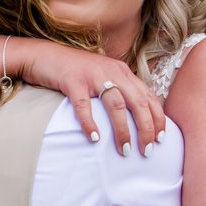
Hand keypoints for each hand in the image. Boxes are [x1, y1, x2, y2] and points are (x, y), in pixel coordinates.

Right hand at [14, 39, 164, 156]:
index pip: (149, 96)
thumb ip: (118, 90)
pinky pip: (84, 106)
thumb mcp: (103, 76)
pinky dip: (91, 123)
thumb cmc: (74, 71)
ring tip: (125, 150)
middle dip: (147, 129)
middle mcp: (112, 72)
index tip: (161, 138)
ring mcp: (93, 75)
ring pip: (116, 105)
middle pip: (138, 102)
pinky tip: (94, 138)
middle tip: (147, 151)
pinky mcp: (73, 81)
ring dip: (123, 131)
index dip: (158, 118)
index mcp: (122, 72)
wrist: (43, 55)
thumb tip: (134, 117)